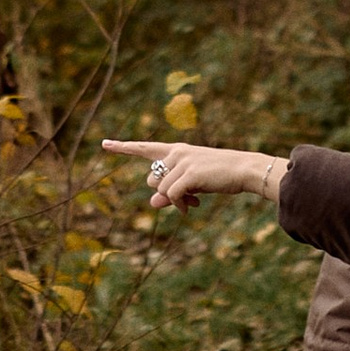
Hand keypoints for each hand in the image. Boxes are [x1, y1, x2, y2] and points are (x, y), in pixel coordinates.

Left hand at [104, 136, 286, 211]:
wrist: (245, 169)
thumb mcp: (192, 184)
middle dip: (164, 194)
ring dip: (175, 202)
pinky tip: (194, 206)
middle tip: (187, 201)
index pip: (146, 148)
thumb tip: (153, 203)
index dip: (123, 147)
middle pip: (152, 180)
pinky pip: (172, 196)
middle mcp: (176, 153)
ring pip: (161, 190)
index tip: (104, 144)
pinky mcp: (189, 173)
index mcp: (177, 150)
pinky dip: (180, 205)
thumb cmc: (220, 175)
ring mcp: (182, 162)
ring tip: (194, 203)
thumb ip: (171, 190)